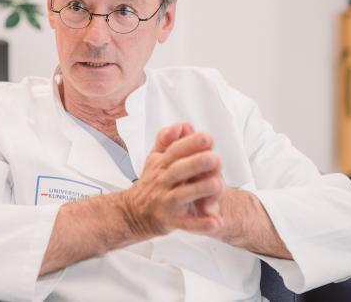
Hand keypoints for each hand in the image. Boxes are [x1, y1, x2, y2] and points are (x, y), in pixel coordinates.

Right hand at [121, 122, 225, 237]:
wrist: (133, 213)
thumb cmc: (151, 183)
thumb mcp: (155, 158)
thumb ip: (167, 140)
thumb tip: (183, 125)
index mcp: (161, 165)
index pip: (175, 151)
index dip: (190, 144)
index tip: (207, 138)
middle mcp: (163, 182)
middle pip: (178, 170)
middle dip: (196, 163)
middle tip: (214, 158)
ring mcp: (166, 202)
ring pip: (181, 195)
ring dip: (199, 190)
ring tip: (217, 184)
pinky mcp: (170, 221)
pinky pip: (186, 223)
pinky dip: (200, 224)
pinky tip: (215, 221)